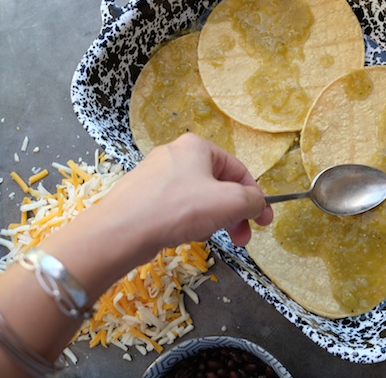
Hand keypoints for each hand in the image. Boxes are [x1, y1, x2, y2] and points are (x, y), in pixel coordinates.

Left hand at [105, 133, 272, 255]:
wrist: (121, 232)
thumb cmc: (179, 208)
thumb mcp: (230, 202)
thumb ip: (253, 200)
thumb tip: (258, 204)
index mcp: (198, 147)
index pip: (239, 170)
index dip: (256, 197)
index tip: (264, 221)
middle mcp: (176, 155)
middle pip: (219, 185)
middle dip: (235, 213)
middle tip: (243, 238)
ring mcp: (157, 176)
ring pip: (200, 198)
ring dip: (214, 218)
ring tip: (210, 236)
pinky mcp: (144, 196)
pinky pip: (178, 207)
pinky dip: (190, 221)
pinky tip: (187, 235)